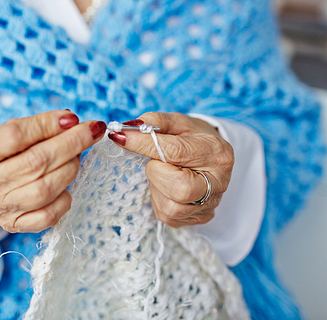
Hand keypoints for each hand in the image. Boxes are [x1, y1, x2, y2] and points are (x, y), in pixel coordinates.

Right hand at [0, 110, 106, 243]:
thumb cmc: (6, 155)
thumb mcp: (11, 135)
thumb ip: (37, 126)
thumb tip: (71, 121)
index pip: (14, 135)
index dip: (47, 124)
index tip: (72, 118)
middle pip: (36, 162)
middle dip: (71, 143)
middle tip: (92, 130)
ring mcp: (0, 208)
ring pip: (46, 188)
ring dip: (71, 167)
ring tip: (77, 155)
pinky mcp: (16, 225)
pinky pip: (49, 215)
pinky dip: (65, 197)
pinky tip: (66, 183)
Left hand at [108, 112, 233, 227]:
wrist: (209, 158)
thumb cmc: (192, 139)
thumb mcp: (177, 123)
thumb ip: (153, 122)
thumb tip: (125, 130)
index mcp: (216, 153)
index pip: (175, 152)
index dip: (144, 144)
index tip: (122, 137)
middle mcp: (218, 183)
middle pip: (179, 188)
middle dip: (156, 173)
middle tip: (155, 161)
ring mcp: (210, 205)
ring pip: (170, 207)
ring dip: (157, 187)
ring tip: (164, 173)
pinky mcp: (198, 219)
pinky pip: (167, 216)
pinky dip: (159, 199)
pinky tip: (166, 186)